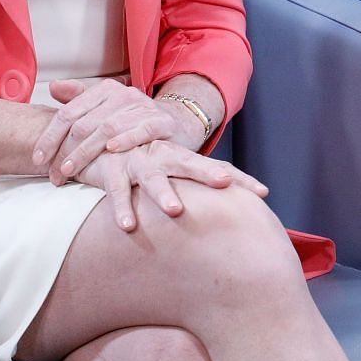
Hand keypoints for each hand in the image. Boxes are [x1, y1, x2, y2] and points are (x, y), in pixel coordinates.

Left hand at [33, 78, 193, 184]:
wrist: (175, 123)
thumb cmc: (132, 121)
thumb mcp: (104, 109)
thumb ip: (78, 99)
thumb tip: (53, 87)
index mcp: (104, 90)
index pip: (69, 112)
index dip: (50, 136)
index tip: (39, 159)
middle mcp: (123, 94)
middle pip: (84, 123)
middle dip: (65, 152)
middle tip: (55, 174)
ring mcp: (143, 107)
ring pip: (106, 128)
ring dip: (86, 152)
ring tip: (71, 172)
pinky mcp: (162, 122)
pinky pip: (141, 130)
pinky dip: (125, 139)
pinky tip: (110, 151)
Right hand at [71, 140, 266, 232]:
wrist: (96, 133)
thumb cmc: (139, 155)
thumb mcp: (166, 165)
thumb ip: (191, 181)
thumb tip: (224, 202)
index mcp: (182, 156)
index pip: (216, 168)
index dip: (240, 179)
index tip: (264, 192)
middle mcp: (164, 156)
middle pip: (192, 164)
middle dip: (209, 173)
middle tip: (225, 182)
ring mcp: (138, 162)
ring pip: (154, 179)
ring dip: (164, 194)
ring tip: (176, 211)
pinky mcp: (111, 169)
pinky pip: (117, 192)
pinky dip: (121, 209)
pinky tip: (128, 227)